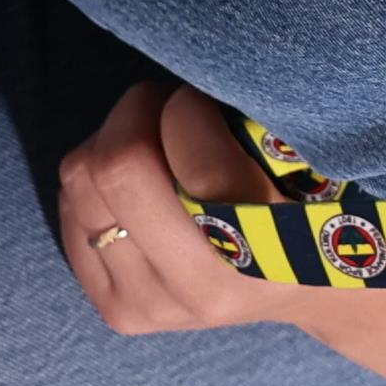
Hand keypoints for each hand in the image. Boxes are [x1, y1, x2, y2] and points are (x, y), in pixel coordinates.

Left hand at [54, 79, 290, 335]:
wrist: (315, 290)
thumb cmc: (316, 201)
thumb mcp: (311, 156)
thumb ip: (253, 120)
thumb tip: (183, 75)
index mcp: (264, 246)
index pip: (190, 145)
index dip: (188, 103)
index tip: (208, 102)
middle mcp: (198, 287)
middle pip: (115, 164)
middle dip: (139, 113)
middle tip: (171, 108)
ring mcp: (151, 306)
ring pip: (79, 179)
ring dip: (114, 142)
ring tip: (157, 146)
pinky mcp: (118, 310)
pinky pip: (68, 209)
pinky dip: (96, 182)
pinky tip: (138, 188)